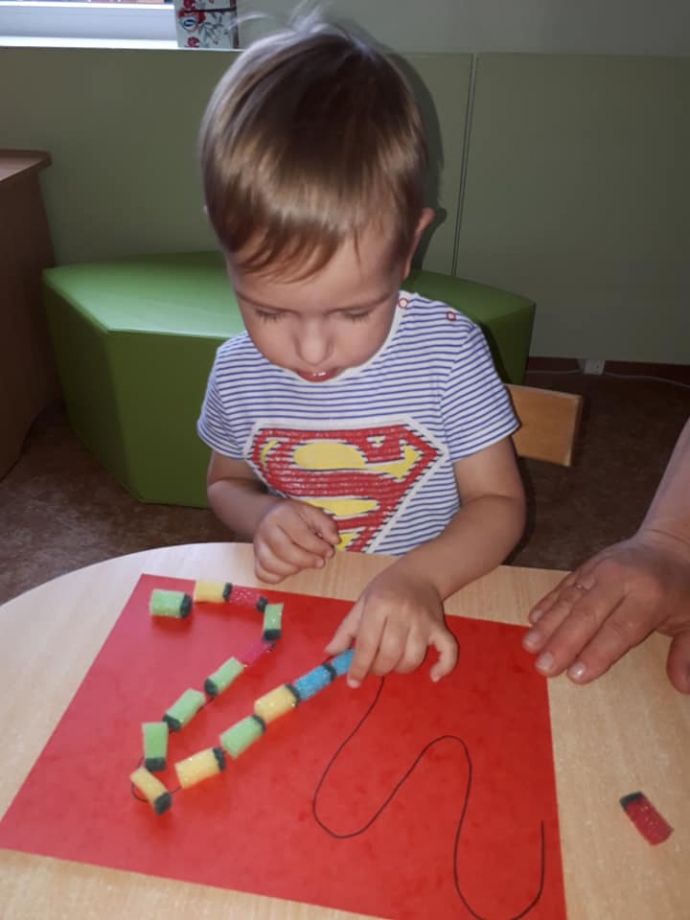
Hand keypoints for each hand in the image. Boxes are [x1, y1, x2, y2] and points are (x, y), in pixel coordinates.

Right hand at [254, 499, 338, 582]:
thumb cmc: (294, 516)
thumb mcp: (311, 513)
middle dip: (306, 560)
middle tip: (320, 562)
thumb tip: (334, 540)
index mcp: (281, 515)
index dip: (317, 546)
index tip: (329, 552)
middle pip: (284, 551)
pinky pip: (262, 574)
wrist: (268, 515)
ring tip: (305, 564)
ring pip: (272, 565)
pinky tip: (290, 569)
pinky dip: (277, 577)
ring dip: (293, 569)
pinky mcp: (255, 559)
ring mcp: (258, 546)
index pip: (300, 534)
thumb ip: (326, 525)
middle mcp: (266, 530)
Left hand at [325, 564, 457, 686]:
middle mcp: (402, 613)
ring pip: (413, 659)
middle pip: (389, 654)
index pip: (367, 643)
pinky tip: (433, 676)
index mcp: (379, 605)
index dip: (358, 666)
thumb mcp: (362, 603)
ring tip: (391, 663)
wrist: (420, 573)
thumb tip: (329, 654)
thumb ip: (346, 630)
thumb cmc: (386, 589)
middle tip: (372, 667)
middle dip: (377, 669)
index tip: (352, 681)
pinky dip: (444, 667)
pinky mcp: (441, 627)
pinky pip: (448, 651)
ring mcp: (424, 621)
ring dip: (399, 669)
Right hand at [522, 531, 689, 692]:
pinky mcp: (585, 566)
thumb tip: (683, 687)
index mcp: (650, 595)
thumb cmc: (681, 590)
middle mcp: (620, 579)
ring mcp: (599, 569)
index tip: (576, 674)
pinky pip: (563, 586)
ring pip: (570, 599)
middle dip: (563, 642)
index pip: (620, 629)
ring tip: (529, 647)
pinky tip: (533, 622)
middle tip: (543, 667)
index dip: (597, 652)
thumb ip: (686, 653)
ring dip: (548, 625)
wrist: (668, 544)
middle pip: (587, 614)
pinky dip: (547, 604)